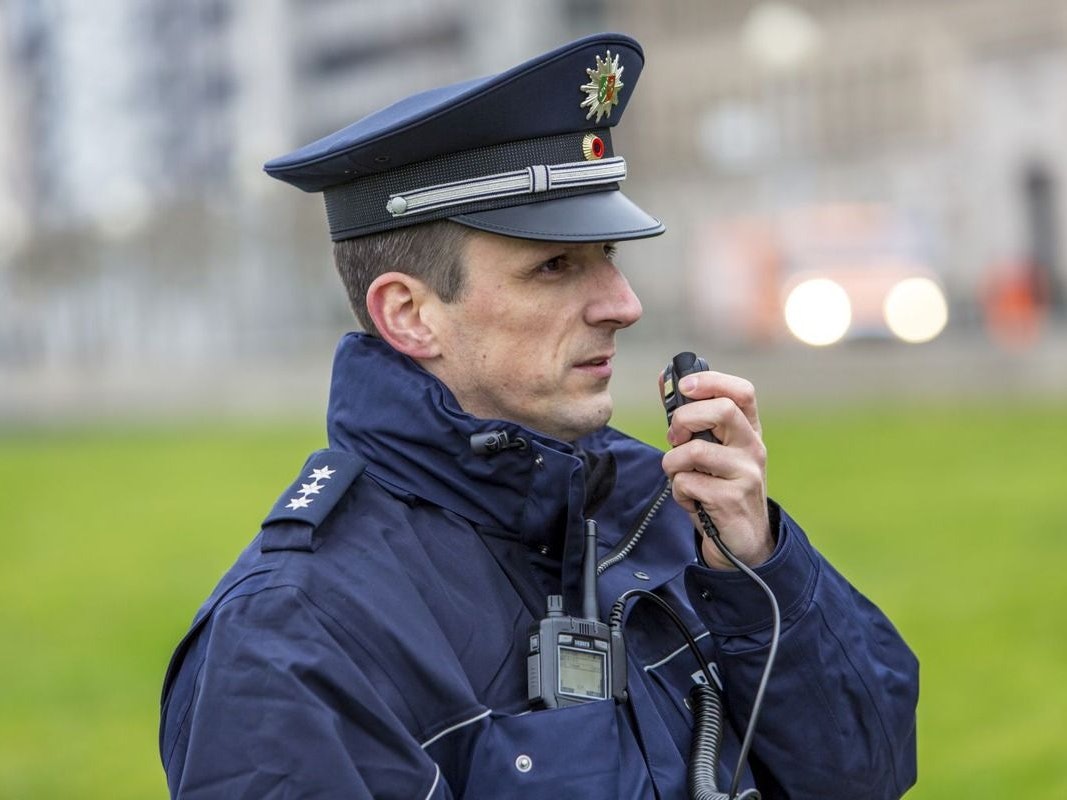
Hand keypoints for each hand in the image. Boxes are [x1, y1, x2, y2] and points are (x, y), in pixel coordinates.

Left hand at [660, 370, 772, 568]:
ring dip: (673, 464)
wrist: (742, 540)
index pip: (742, 391)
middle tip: (674, 437)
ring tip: (680, 476)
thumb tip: (665, 379)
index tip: (684, 386)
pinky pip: (687, 483)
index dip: (711, 380)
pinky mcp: (731, 498)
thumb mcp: (710, 449)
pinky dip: (678, 491)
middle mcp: (752, 447)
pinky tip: (691, 500)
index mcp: (748, 430)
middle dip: (684, 419)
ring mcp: (746, 473)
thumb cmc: (719, 487)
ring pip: (695, 451)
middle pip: (722, 410)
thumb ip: (690, 418)